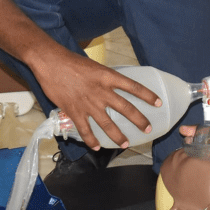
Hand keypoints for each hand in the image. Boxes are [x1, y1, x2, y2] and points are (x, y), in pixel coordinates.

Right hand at [33, 50, 160, 149]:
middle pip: (126, 108)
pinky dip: (91, 140)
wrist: (51, 63)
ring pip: (108, 123)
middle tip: (147, 129)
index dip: (148, 95)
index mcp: (109, 77)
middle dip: (139, 120)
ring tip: (125, 144)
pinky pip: (86, 130)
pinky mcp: (75, 111)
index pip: (134, 87)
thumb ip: (105, 78)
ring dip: (118, 135)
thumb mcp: (95, 67)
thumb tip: (114, 85)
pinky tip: (97, 147)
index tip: (159, 103)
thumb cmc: (72, 62)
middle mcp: (102, 91)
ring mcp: (89, 103)